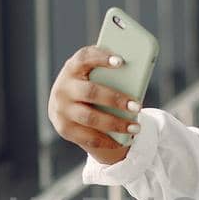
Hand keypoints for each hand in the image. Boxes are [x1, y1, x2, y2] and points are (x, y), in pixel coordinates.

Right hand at [48, 44, 143, 164]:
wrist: (61, 105)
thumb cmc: (86, 84)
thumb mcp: (90, 73)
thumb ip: (106, 72)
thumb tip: (136, 76)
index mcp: (71, 68)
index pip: (84, 58)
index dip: (101, 58)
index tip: (121, 61)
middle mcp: (63, 88)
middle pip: (91, 92)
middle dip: (115, 100)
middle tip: (137, 106)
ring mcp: (62, 110)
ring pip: (91, 118)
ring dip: (116, 124)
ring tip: (136, 127)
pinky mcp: (64, 129)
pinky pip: (89, 137)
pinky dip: (108, 140)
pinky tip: (124, 141)